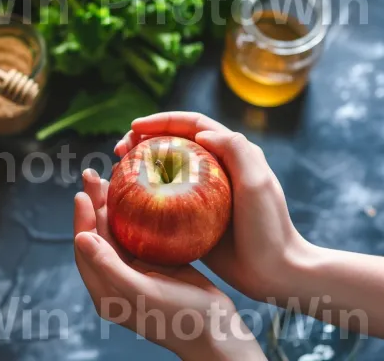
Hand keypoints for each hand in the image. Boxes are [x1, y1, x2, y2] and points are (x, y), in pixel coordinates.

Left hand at [74, 169, 265, 360]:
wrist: (218, 330)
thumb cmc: (180, 316)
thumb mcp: (142, 292)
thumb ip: (109, 267)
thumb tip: (80, 238)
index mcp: (105, 290)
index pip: (85, 249)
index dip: (81, 220)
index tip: (82, 194)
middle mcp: (115, 278)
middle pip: (97, 236)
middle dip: (94, 206)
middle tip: (92, 176)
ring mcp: (134, 270)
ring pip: (116, 231)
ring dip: (111, 206)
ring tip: (109, 179)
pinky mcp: (153, 263)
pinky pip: (137, 233)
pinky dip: (134, 213)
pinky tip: (138, 195)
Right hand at [114, 112, 310, 300]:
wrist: (275, 272)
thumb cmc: (269, 228)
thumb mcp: (257, 184)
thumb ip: (235, 150)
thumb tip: (201, 134)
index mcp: (231, 153)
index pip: (192, 125)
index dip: (162, 120)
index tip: (134, 127)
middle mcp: (215, 168)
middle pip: (173, 143)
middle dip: (143, 139)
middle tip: (119, 150)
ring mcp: (203, 193)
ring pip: (164, 169)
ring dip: (140, 165)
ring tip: (117, 172)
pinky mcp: (194, 216)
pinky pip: (164, 199)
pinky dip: (144, 195)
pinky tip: (126, 202)